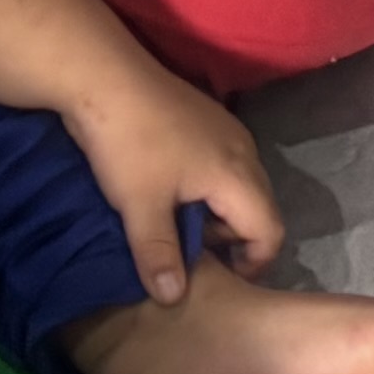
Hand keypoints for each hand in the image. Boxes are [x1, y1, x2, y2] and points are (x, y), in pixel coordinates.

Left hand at [59, 46, 288, 299]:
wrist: (103, 74)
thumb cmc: (127, 144)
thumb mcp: (139, 206)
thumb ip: (159, 255)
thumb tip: (174, 298)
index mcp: (238, 175)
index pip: (270, 232)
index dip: (253, 263)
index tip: (220, 279)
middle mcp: (244, 151)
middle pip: (260, 208)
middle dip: (235, 239)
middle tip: (194, 257)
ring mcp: (227, 130)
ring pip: (240, 186)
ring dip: (218, 213)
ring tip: (177, 226)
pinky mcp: (207, 118)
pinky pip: (224, 165)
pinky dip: (208, 188)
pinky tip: (169, 191)